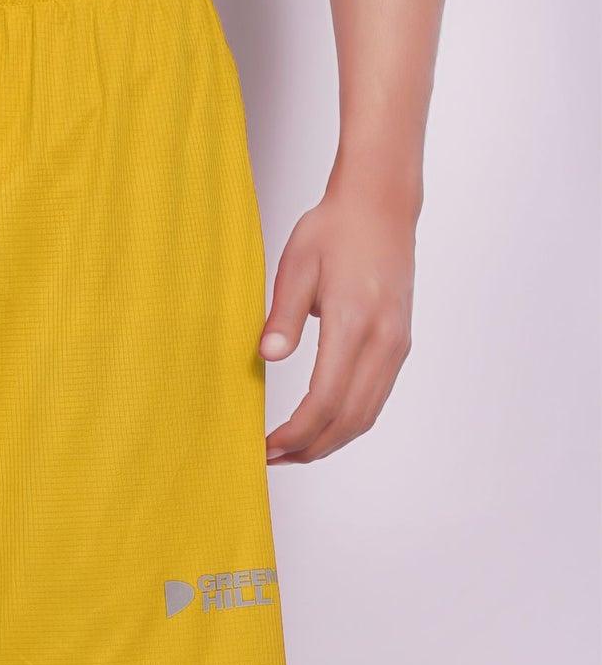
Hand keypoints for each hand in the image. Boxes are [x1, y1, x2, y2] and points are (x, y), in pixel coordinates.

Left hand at [260, 188, 415, 463]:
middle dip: (309, 448)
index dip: (295, 433)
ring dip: (329, 441)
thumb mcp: (295, 267)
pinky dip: (347, 422)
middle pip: (349, 418)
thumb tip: (266, 358)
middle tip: (271, 458)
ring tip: (291, 451)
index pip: (325, 399)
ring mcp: (396, 344)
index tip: (265, 445)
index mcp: (353, 322)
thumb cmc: (333, 231)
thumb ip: (282, 317)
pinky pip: (375, 397)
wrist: (380, 205)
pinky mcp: (399, 343)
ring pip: (366, 414)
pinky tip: (319, 426)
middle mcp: (383, 340)